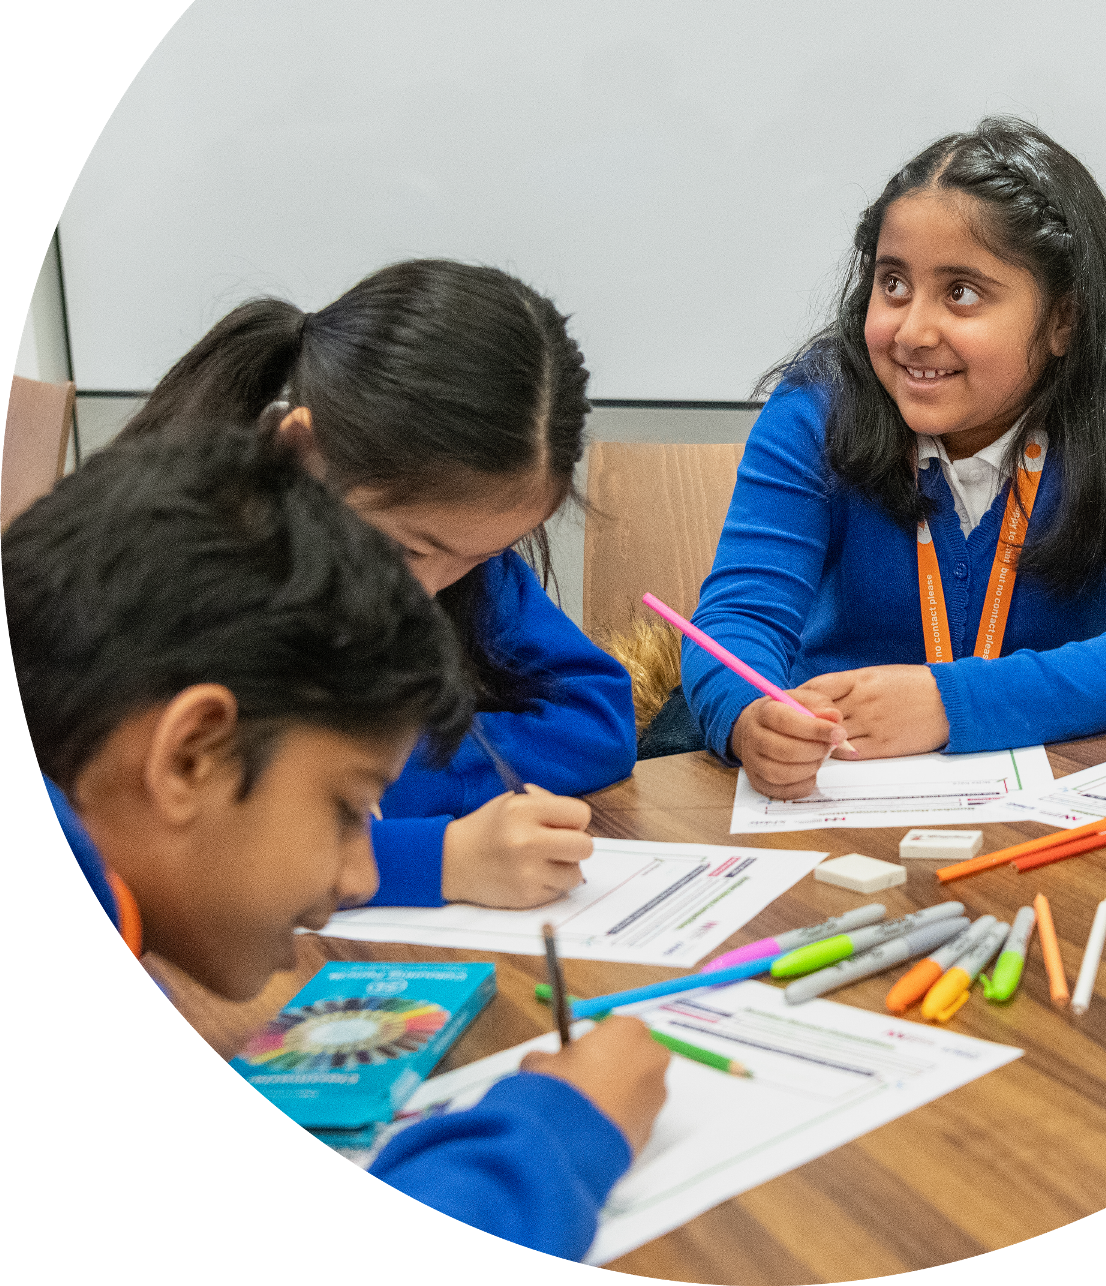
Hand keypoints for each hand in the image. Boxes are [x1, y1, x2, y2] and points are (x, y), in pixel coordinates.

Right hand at [441, 784, 592, 907]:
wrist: (452, 861)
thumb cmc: (488, 828)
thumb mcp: (512, 801)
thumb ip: (547, 803)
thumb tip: (579, 821)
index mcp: (524, 810)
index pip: (581, 814)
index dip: (575, 820)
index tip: (564, 824)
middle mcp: (526, 840)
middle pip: (585, 846)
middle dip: (577, 845)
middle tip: (560, 845)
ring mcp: (527, 871)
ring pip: (576, 873)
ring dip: (565, 868)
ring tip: (543, 861)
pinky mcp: (526, 895)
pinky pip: (559, 891)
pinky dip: (551, 884)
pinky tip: (531, 874)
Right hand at [520, 1016, 668, 1154]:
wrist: (570, 1141)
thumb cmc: (560, 1090)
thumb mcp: (540, 1063)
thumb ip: (548, 1057)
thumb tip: (543, 1063)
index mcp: (628, 1030)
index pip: (617, 1028)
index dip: (597, 1043)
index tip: (579, 1057)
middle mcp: (651, 1057)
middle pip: (635, 1055)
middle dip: (615, 1065)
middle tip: (587, 1081)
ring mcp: (657, 1094)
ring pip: (640, 1087)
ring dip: (621, 1094)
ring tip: (589, 1110)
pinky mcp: (653, 1127)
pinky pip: (637, 1116)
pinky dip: (622, 1119)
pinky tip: (597, 1128)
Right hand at [730, 689, 856, 799]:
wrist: (756, 729)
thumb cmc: (785, 714)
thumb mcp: (801, 701)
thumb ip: (820, 705)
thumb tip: (834, 718)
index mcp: (763, 712)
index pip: (786, 722)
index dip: (816, 729)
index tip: (839, 734)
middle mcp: (753, 737)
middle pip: (785, 750)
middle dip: (816, 751)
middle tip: (831, 747)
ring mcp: (752, 762)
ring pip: (782, 774)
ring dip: (810, 768)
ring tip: (820, 757)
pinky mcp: (758, 782)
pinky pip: (783, 791)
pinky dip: (803, 785)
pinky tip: (810, 772)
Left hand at [797, 665, 949, 759]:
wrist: (951, 700)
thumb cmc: (914, 685)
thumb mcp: (878, 676)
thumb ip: (849, 686)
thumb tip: (821, 698)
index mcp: (860, 679)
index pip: (816, 688)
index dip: (799, 698)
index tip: (791, 705)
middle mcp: (862, 701)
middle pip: (818, 713)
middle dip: (802, 722)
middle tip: (790, 730)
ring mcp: (873, 723)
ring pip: (830, 736)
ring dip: (818, 742)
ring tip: (810, 745)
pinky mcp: (885, 745)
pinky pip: (851, 752)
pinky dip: (838, 754)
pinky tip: (834, 753)